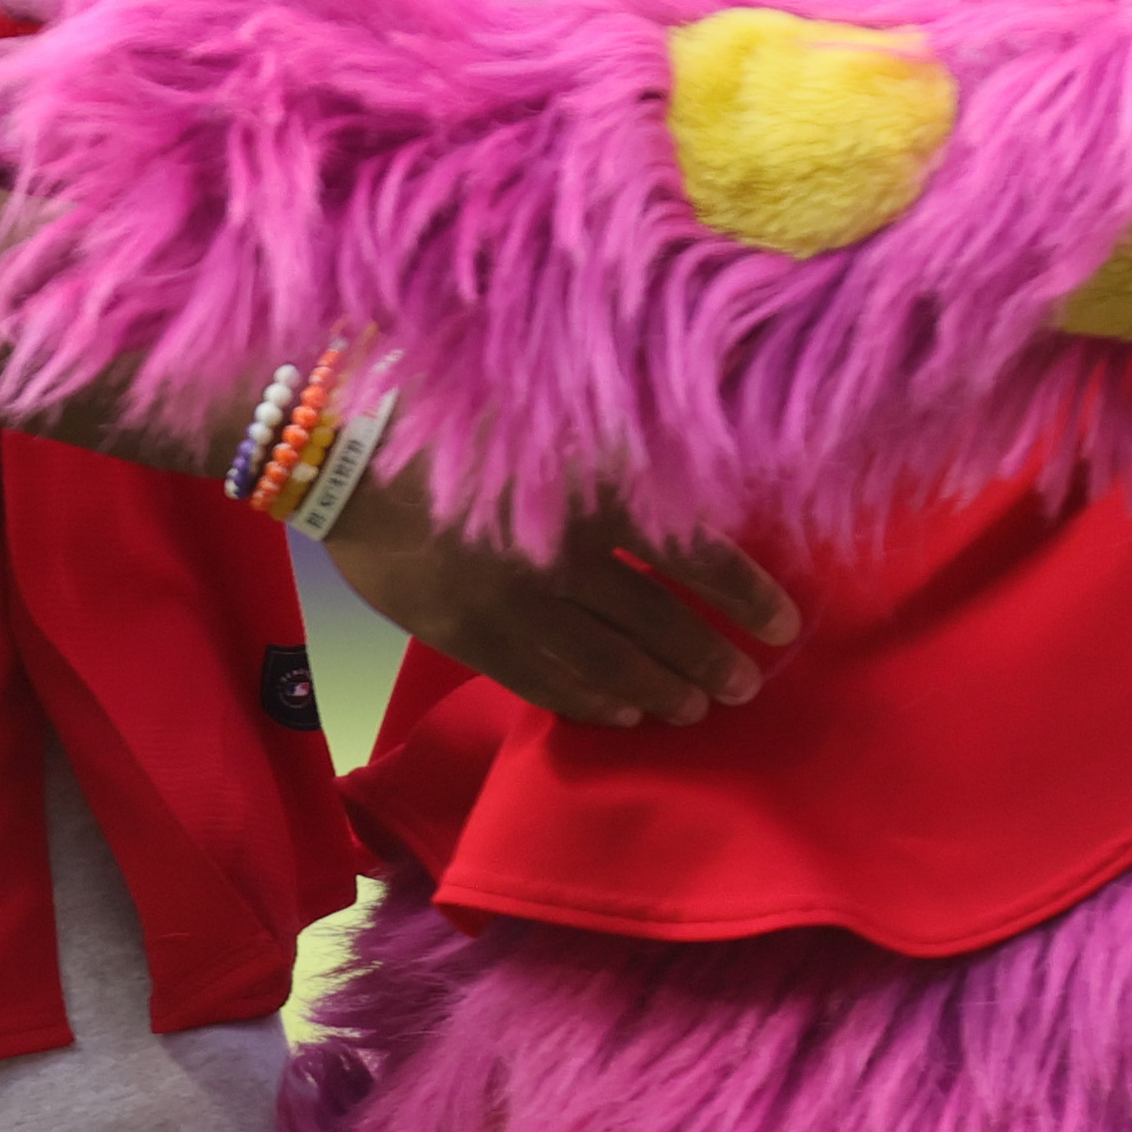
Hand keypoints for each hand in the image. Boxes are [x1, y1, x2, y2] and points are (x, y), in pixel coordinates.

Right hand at [322, 464, 801, 727]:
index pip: (691, 552)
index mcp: (589, 489)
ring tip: (695, 709)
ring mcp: (515, 603)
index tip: (784, 624)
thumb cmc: (454, 414)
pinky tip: (620, 717)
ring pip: (606, 662)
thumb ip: (610, 462)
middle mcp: (562, 553)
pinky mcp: (469, 637)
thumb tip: (683, 500)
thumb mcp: (546, 418)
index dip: (742, 593)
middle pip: (656, 619)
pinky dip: (588, 702)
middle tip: (746, 686)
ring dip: (659, 689)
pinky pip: (543, 683)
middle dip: (707, 657)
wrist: (346, 447)